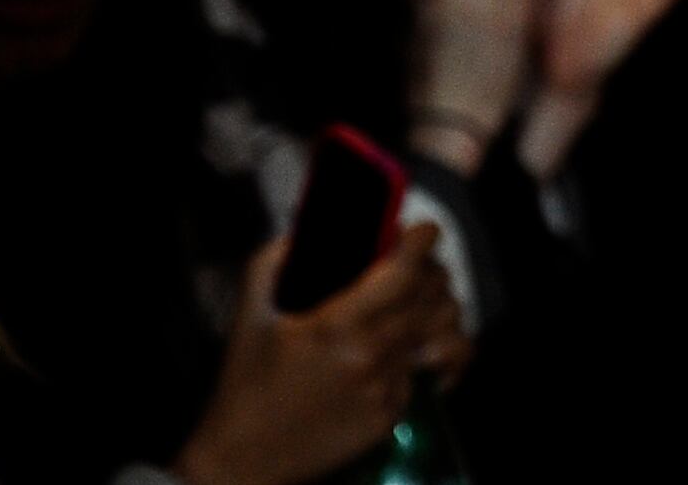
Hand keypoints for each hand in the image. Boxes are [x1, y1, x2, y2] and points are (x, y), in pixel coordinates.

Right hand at [172, 222, 465, 484]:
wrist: (244, 458)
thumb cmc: (246, 383)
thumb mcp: (251, 314)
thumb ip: (276, 260)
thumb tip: (310, 229)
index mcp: (338, 325)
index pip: (407, 271)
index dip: (423, 240)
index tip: (423, 229)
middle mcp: (371, 355)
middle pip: (433, 296)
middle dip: (431, 270)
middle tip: (416, 264)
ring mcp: (386, 388)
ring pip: (443, 332)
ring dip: (438, 310)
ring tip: (421, 303)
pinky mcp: (392, 415)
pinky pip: (425, 371)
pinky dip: (422, 353)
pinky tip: (407, 347)